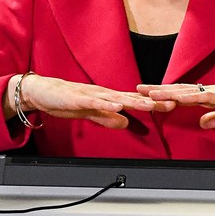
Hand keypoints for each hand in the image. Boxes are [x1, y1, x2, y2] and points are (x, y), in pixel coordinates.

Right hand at [9, 74, 173, 128]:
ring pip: (117, 98)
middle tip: (172, 103)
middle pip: (132, 98)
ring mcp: (92, 95)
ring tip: (150, 105)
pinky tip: (118, 106)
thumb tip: (126, 123)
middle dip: (152, 101)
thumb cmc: (66, 101)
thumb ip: (108, 118)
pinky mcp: (79, 98)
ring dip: (134, 102)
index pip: (135, 101)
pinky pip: (95, 102)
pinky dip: (107, 104)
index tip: (172, 106)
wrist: (41, 92)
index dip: (153, 103)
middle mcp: (104, 94)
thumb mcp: (91, 113)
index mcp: (108, 98)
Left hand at [137, 81, 214, 128]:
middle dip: (159, 91)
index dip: (165, 95)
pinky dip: (192, 97)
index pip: (184, 95)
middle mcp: (213, 91)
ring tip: (151, 93)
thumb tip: (202, 123)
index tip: (147, 96)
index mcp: (213, 97)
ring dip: (170, 92)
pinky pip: (207, 97)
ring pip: (190, 92)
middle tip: (138, 90)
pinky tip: (180, 98)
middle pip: (181, 90)